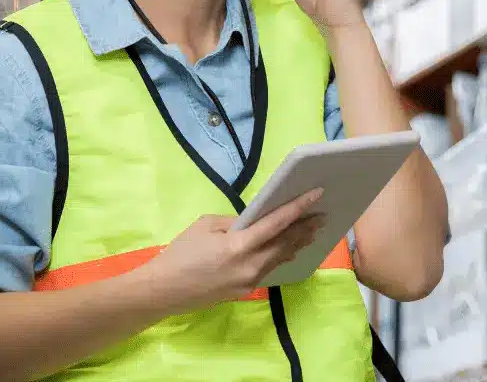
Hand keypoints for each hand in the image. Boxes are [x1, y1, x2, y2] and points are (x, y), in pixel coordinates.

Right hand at [145, 188, 325, 309]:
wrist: (163, 291)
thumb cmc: (180, 253)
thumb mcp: (205, 226)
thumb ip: (234, 222)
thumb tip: (252, 222)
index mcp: (239, 246)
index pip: (277, 223)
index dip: (298, 208)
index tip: (316, 195)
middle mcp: (250, 265)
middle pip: (286, 243)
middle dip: (305, 228)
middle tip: (322, 215)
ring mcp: (250, 281)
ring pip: (281, 258)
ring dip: (298, 243)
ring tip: (313, 231)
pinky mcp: (246, 290)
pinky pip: (270, 269)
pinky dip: (282, 256)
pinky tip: (291, 249)